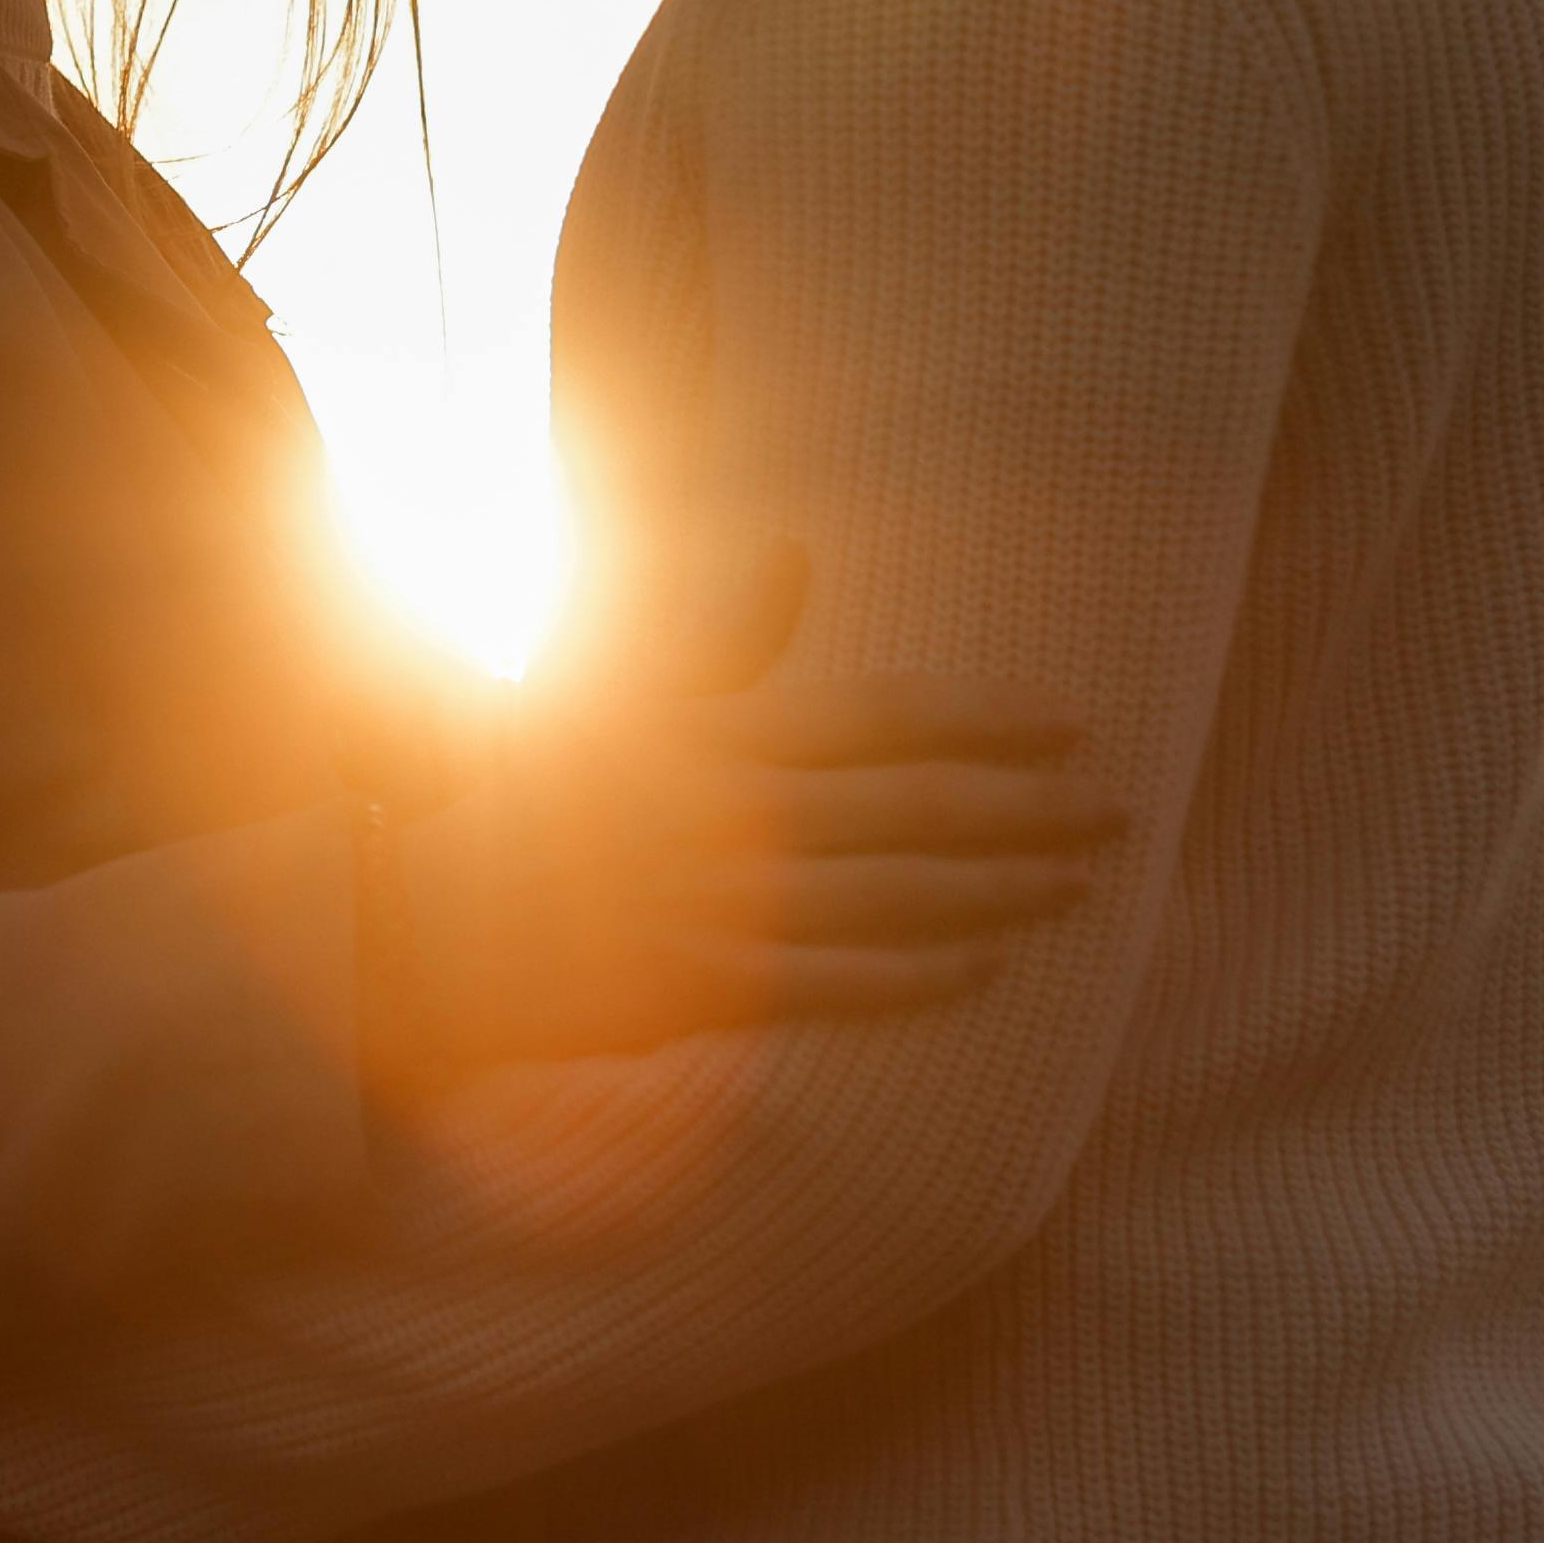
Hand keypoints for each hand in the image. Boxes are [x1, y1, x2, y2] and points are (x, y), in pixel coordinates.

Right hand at [356, 544, 1116, 1094]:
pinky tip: (983, 973)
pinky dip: (916, 982)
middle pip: (915, 814)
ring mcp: (721, 907)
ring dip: (998, 896)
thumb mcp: (614, 690)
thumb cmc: (520, 791)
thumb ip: (716, 634)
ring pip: (895, 904)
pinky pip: (836, 988)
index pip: (880, 719)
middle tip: (1123, 814)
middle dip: (1027, 814)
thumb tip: (793, 552)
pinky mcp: (703, 990)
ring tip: (1078, 889)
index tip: (1071, 725)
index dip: (982, 722)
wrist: (420, 915)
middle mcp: (732, 815)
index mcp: (716, 733)